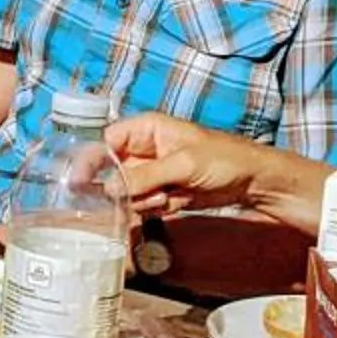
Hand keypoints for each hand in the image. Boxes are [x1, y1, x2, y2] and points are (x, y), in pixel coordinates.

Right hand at [107, 113, 305, 218]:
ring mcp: (150, 173)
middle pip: (110, 171)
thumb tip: (109, 189)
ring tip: (170, 196)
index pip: (103, 142)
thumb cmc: (224, 159)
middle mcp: (142, 149)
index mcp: (145, 129)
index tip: (82, 183)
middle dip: (123, 188)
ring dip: (143, 200)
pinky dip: (154, 208)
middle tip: (146, 194)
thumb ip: (143, 177)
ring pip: (124, 192)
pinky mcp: (159, 192)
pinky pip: (140, 204)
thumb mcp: (182, 164)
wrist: (255, 182)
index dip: (91, 162)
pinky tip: (176, 202)